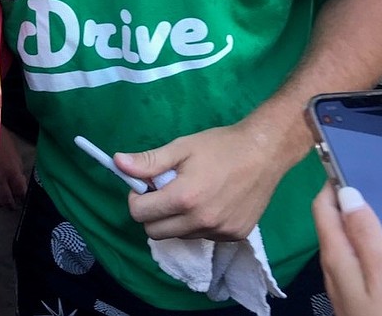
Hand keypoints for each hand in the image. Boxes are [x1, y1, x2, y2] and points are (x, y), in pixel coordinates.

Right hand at [0, 128, 28, 208]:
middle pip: (6, 200)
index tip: (22, 197)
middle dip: (10, 205)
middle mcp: (0, 179)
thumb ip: (17, 167)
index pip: (20, 192)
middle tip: (12, 206)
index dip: (22, 196)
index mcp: (12, 171)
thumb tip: (19, 179)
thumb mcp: (13, 151)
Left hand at [114, 120, 285, 240]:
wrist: (264, 152)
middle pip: (155, 232)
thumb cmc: (220, 146)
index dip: (136, 198)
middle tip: (163, 190)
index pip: (140, 214)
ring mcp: (219, 232)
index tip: (144, 185)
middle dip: (151, 213)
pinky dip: (197, 222)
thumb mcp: (181, 147)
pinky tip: (209, 200)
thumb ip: (149, 161)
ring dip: (174, 219)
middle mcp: (200, 221)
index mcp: (184, 198)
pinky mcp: (234, 236)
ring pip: (179, 235)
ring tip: (189, 192)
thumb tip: (118, 162)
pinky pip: (202, 236)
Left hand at [313, 183, 381, 315]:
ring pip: (343, 241)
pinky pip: (353, 259)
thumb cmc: (381, 313)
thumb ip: (364, 236)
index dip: (333, 184)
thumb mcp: (380, 275)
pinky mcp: (354, 295)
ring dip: (355, 222)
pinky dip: (361, 243)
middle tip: (365, 181)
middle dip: (345, 201)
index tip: (347, 164)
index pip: (322, 207)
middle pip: (332, 222)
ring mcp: (341, 282)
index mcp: (334, 255)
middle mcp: (331, 265)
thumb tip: (348, 193)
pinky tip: (376, 242)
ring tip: (374, 205)